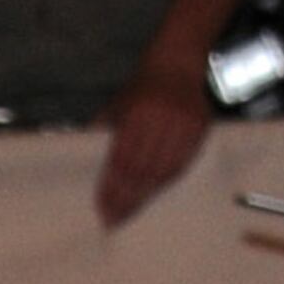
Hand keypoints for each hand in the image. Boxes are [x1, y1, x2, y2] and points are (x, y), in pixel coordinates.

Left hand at [95, 53, 214, 224]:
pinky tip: (152, 195)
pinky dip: (165, 182)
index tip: (102, 207)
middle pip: (141, 169)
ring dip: (145, 196)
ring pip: (162, 171)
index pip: (122, 158)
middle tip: (113, 220)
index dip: (111, 186)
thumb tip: (83, 157)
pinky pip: (181, 164)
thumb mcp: (118, 102)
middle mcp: (162, 118)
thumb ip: (102, 128)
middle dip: (126, 198)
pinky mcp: (199, 127)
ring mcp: (183, 123)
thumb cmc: (143, 86)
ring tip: (129, 214)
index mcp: (138, 112)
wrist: (178, 62)